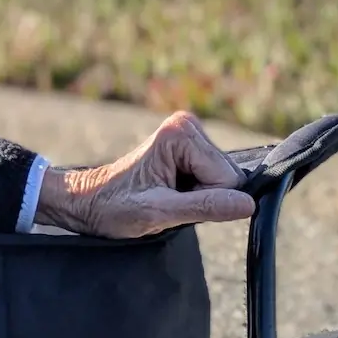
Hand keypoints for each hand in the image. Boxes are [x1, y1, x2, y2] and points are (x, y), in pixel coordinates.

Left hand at [36, 111, 254, 237]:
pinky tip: (170, 189)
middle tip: (167, 199)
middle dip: (203, 196)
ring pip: (225, 180)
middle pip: (229, 177)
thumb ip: (204, 206)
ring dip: (198, 195)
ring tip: (165, 194)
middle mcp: (186, 125)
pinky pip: (215, 178)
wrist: (89, 202)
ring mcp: (188, 134)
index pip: (228, 180)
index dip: (205, 199)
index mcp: (180, 133)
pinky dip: (195, 191)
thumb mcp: (157, 213)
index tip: (170, 200)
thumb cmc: (114, 207)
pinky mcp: (189, 147)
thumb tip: (248, 204)